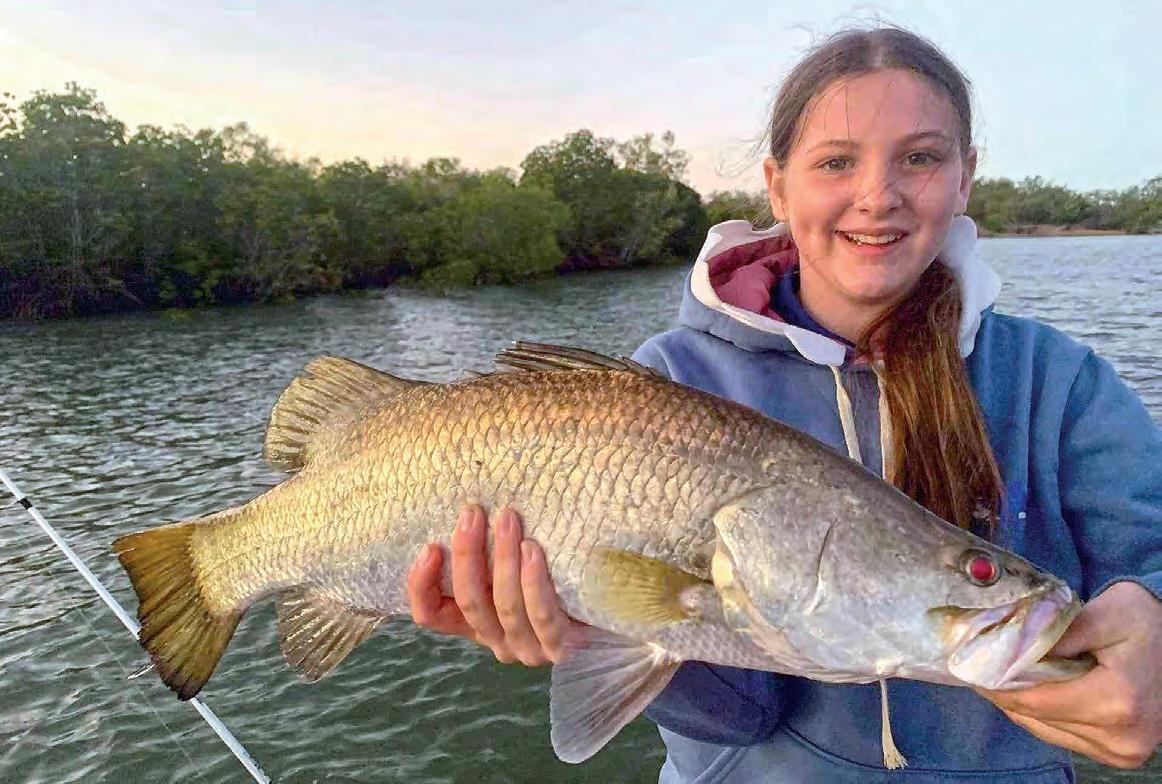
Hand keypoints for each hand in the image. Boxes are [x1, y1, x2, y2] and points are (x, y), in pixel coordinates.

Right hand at [406, 504, 571, 665]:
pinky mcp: (559, 648)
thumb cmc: (554, 574)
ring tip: (507, 519)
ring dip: (502, 559)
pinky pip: (541, 616)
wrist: (609, 609)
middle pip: (470, 601)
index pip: (430, 615)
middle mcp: (495, 640)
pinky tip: (533, 551)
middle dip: (467, 553)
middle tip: (473, 513)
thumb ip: (487, 548)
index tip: (430, 545)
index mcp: (474, 623)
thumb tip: (466, 503)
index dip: (421, 585)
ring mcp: (527, 648)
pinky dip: (533, 582)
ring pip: (504, 605)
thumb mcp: (511, 563)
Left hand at [977, 581, 1161, 767]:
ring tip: (995, 674)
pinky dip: (1039, 713)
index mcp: (1117, 701)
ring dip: (1017, 703)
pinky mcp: (1118, 754)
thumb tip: (1011, 646)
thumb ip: (1060, 631)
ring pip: (1043, 729)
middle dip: (1001, 690)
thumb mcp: (1108, 613)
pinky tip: (1026, 689)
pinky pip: (1061, 735)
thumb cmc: (1147, 624)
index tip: (967, 662)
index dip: (995, 682)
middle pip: (1035, 717)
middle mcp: (1119, 736)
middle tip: (973, 665)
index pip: (1034, 700)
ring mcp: (1120, 751)